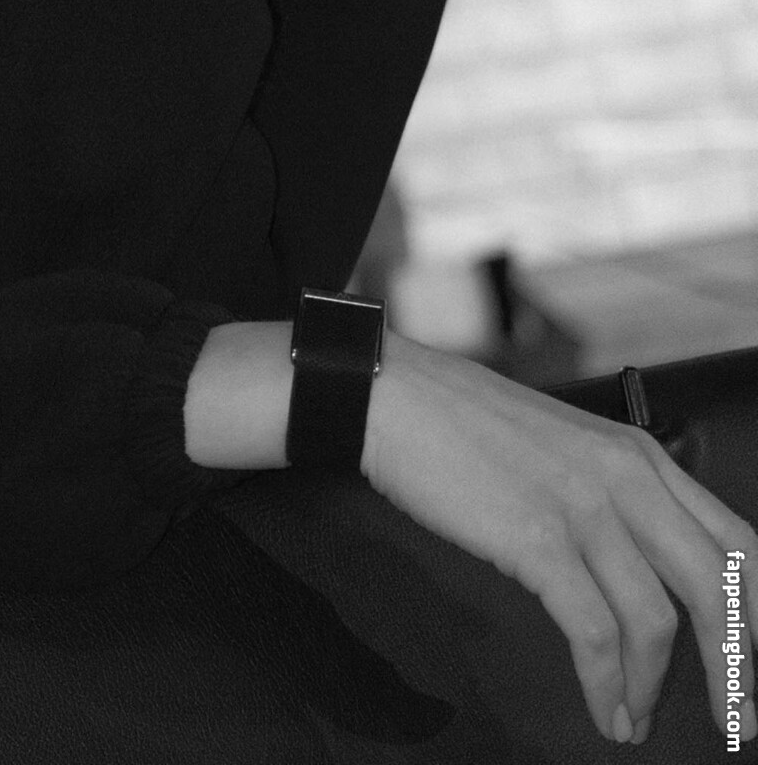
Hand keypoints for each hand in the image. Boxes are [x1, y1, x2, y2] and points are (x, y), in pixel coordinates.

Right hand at [363, 331, 757, 745]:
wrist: (395, 396)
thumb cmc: (466, 424)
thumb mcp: (567, 446)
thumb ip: (614, 495)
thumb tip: (645, 574)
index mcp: (640, 456)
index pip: (739, 544)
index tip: (754, 671)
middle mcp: (626, 477)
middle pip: (718, 588)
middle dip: (735, 668)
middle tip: (737, 722)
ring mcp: (582, 506)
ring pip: (659, 619)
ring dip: (656, 687)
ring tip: (637, 722)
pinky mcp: (535, 537)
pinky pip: (593, 631)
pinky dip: (606, 684)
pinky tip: (603, 709)